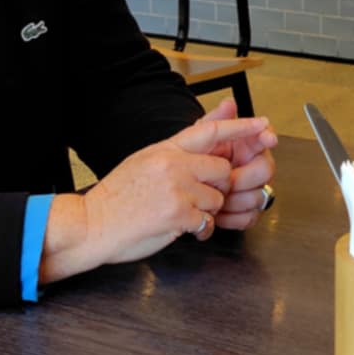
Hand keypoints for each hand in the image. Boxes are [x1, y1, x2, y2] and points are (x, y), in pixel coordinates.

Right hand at [44, 112, 271, 283]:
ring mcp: (177, 190)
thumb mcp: (143, 162)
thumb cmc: (116, 198)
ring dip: (206, 212)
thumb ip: (173, 153)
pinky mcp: (178, 215)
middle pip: (222, 171)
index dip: (240, 127)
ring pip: (217, 199)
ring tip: (181, 216)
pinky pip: (207, 222)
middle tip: (196, 198)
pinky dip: (199, 230)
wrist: (91, 224)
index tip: (262, 124)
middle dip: (217, 188)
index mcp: (165, 149)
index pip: (210, 131)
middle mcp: (173, 165)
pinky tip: (182, 229)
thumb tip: (200, 145)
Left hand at [197, 95, 278, 231]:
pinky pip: (251, 216)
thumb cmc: (185, 164)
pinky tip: (219, 214)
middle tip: (228, 180)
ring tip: (217, 198)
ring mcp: (250, 190)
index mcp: (243, 147)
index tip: (267, 138)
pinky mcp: (245, 212)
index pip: (264, 138)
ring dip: (237, 199)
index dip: (267, 136)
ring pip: (259, 195)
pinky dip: (234, 217)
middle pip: (266, 169)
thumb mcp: (195, 139)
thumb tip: (229, 103)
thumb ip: (214, 121)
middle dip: (245, 176)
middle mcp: (251, 167)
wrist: (171, 193)